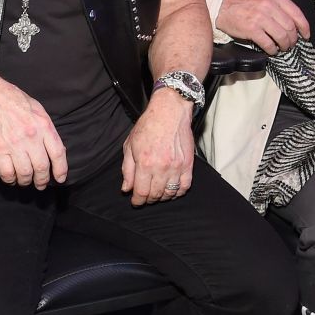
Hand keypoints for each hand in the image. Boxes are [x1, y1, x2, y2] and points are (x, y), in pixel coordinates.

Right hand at [0, 70, 66, 188]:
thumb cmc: (11, 99)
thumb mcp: (36, 108)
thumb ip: (46, 128)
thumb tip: (54, 147)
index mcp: (43, 125)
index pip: (58, 153)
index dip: (60, 170)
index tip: (60, 178)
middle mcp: (31, 136)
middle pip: (42, 167)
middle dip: (42, 180)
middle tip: (40, 184)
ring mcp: (14, 144)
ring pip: (25, 173)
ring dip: (26, 181)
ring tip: (25, 181)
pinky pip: (6, 172)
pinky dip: (10, 180)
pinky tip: (11, 179)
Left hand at [120, 89, 194, 206]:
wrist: (169, 112)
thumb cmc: (148, 126)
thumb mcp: (130, 145)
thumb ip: (127, 169)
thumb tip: (126, 189)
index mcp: (145, 163)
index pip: (141, 192)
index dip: (137, 201)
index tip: (136, 202)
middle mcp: (161, 167)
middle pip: (155, 195)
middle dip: (148, 199)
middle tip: (145, 197)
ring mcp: (177, 167)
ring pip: (170, 193)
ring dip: (162, 197)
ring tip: (157, 194)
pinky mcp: (188, 164)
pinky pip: (185, 186)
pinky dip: (178, 192)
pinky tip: (172, 191)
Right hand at [215, 0, 310, 55]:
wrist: (223, 7)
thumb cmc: (244, 4)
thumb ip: (278, 6)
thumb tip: (293, 23)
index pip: (296, 13)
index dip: (304, 27)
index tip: (305, 35)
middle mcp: (269, 6)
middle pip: (290, 27)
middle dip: (293, 39)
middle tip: (290, 44)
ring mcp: (260, 18)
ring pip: (281, 36)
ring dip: (284, 45)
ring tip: (282, 48)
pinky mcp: (252, 29)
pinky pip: (268, 43)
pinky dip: (272, 50)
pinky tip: (271, 50)